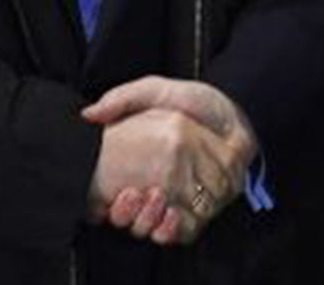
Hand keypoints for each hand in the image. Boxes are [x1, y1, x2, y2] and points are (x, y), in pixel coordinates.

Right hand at [83, 77, 259, 243]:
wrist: (234, 114)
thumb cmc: (197, 101)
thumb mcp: (156, 91)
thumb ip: (124, 98)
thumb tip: (89, 114)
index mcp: (144, 164)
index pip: (116, 198)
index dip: (113, 203)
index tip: (117, 191)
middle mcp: (158, 187)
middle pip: (133, 218)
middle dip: (130, 213)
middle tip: (133, 194)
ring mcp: (179, 201)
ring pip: (155, 227)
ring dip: (150, 219)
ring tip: (154, 197)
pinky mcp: (202, 211)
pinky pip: (183, 232)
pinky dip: (173, 229)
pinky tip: (171, 213)